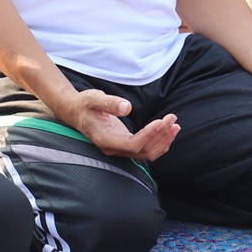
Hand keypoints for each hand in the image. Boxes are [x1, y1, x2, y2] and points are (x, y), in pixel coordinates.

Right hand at [57, 89, 178, 162]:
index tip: (161, 122)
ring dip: (163, 140)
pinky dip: (160, 141)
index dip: (149, 135)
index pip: (132, 144)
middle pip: (143, 151)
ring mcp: (120, 149)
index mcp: (105, 140)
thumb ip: (109, 103)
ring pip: (147, 153)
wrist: (76, 112)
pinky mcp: (126, 144)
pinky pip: (146, 149)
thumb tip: (126, 107)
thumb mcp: (93, 99)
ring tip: (175, 124)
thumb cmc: (85, 105)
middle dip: (160, 136)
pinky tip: (169, 129)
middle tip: (172, 118)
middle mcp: (113, 149)